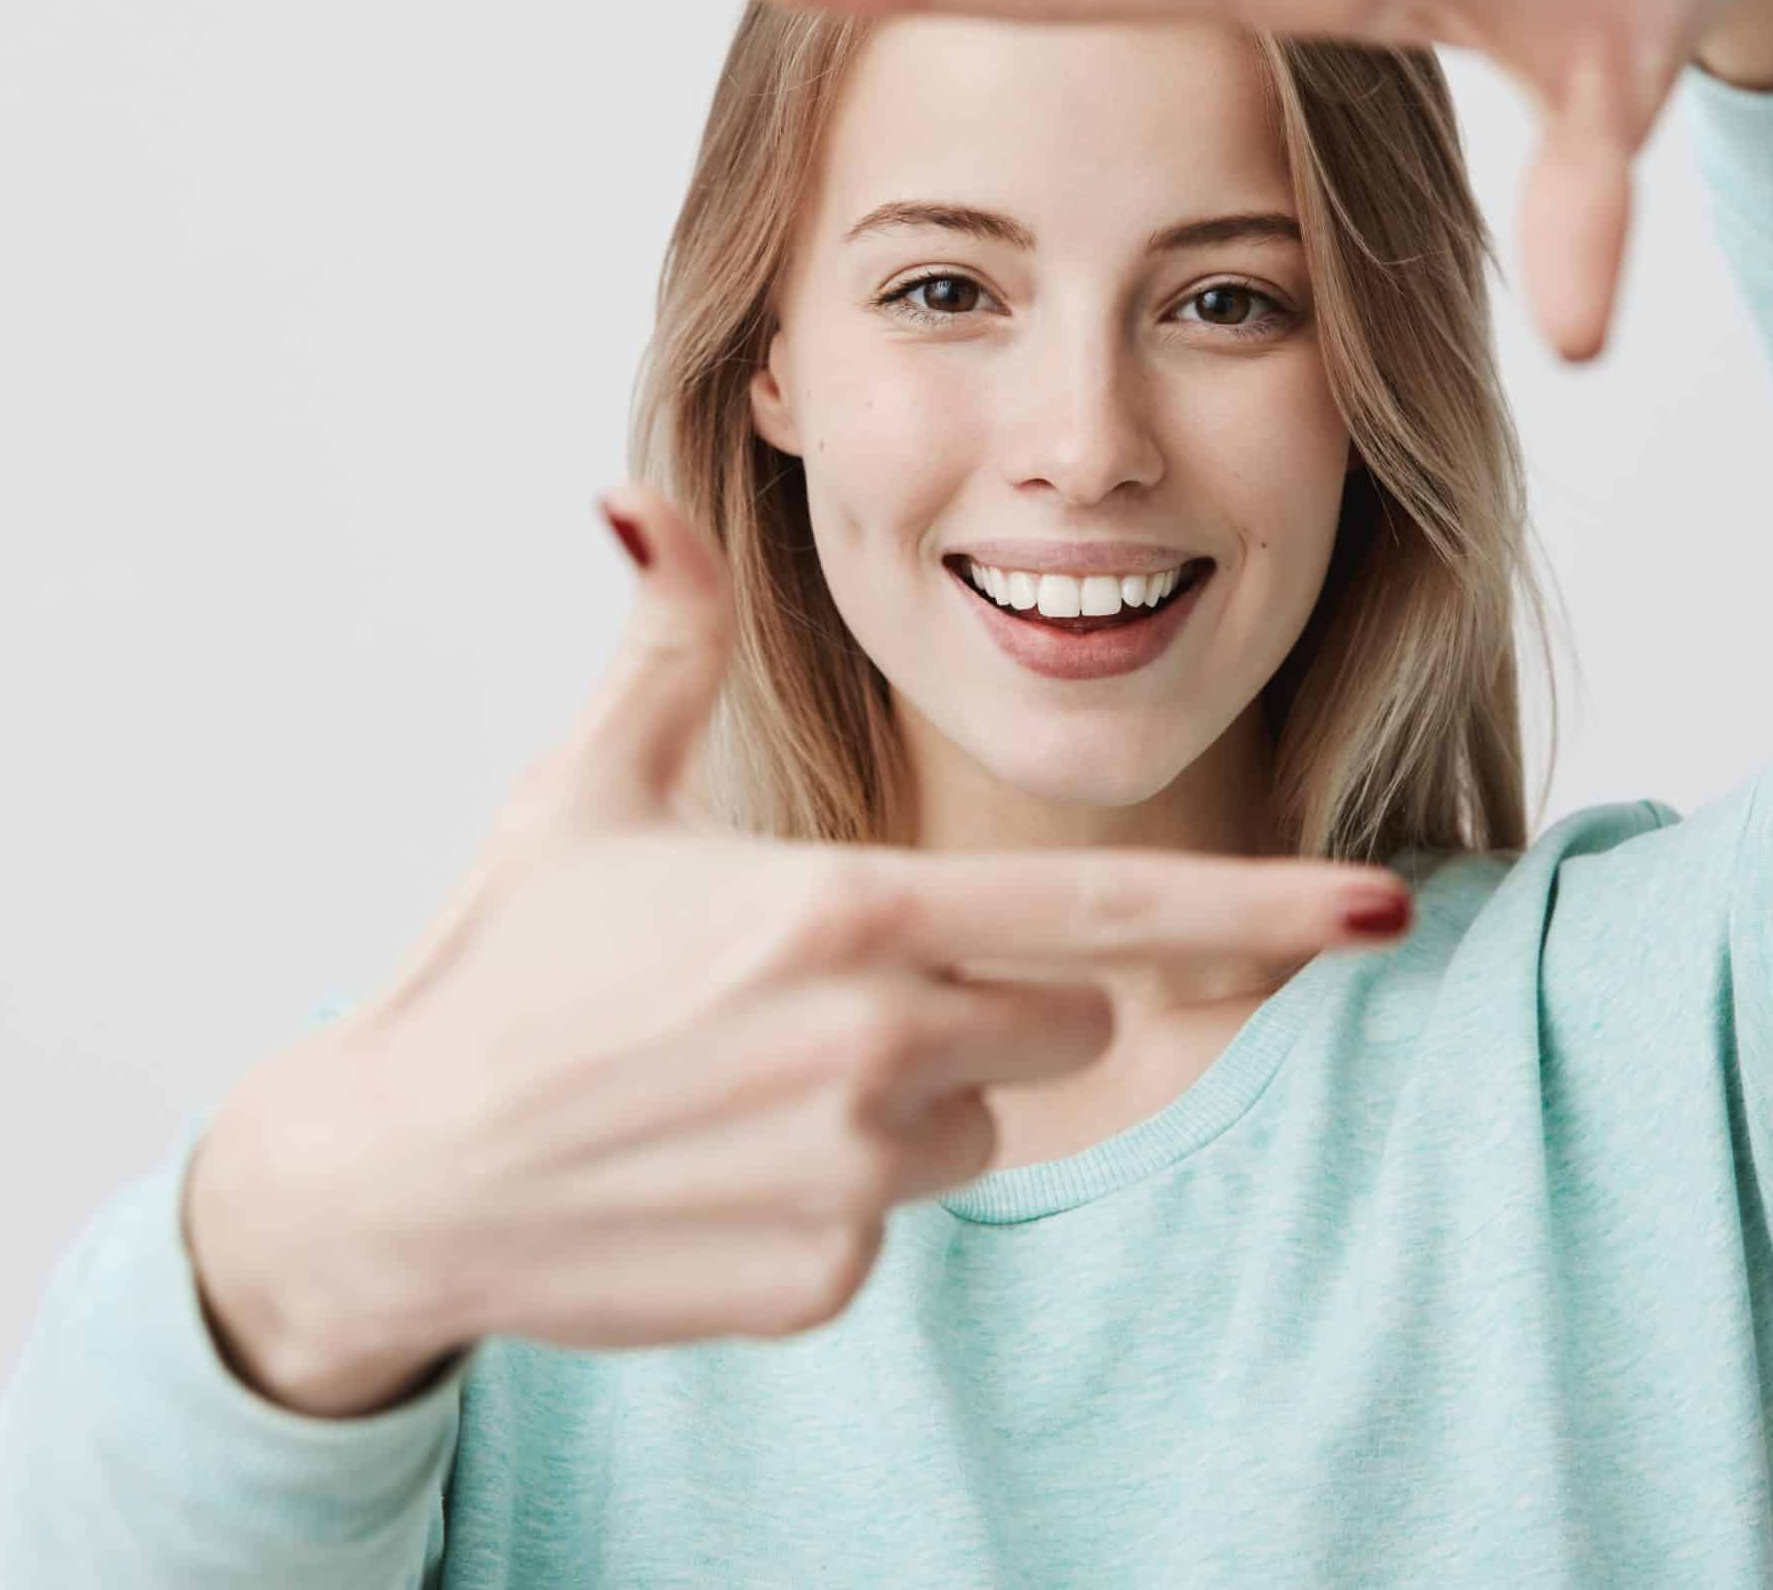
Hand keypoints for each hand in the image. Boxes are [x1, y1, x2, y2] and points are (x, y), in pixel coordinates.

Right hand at [183, 482, 1413, 1415]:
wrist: (391, 1177)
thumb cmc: (497, 966)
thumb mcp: (586, 786)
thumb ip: (663, 639)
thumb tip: (639, 492)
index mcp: (845, 910)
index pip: (1107, 909)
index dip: (1260, 909)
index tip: (1380, 905)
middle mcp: (872, 1045)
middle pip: (1066, 1015)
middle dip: (994, 992)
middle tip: (834, 980)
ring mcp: (854, 1177)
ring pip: (987, 1117)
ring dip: (914, 1093)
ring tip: (754, 1075)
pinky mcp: (824, 1280)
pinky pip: (901, 1218)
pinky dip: (840, 1192)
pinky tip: (719, 1163)